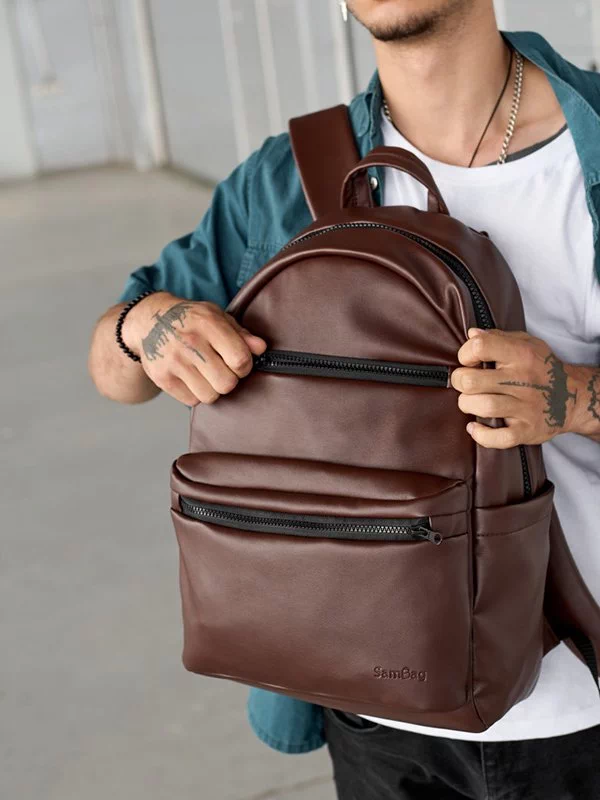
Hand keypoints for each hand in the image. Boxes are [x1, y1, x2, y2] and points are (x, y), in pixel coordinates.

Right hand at [122, 292, 266, 405]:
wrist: (149, 321)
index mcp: (207, 324)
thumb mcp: (216, 316)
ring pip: (210, 396)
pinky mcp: (162, 378)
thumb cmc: (190, 319)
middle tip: (223, 369)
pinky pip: (192, 401)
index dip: (244, 365)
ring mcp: (173, 362)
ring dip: (213, 389)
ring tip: (207, 374)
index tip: (238, 362)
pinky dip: (195, 394)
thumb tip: (261, 349)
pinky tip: (192, 378)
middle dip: (230, 380)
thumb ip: (241, 334)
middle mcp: (189, 343)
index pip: (240, 359)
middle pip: (227, 384)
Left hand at [450, 328, 580, 448]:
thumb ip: (497, 337)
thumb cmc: (541, 368)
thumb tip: (471, 333)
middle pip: (472, 381)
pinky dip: (481, 435)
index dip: (464, 353)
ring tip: (470, 402)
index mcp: (521, 354)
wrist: (573, 397)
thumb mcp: (526, 344)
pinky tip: (475, 427)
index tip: (468, 361)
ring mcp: (526, 407)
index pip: (480, 346)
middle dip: (459, 382)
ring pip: (483, 406)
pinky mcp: (528, 430)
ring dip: (467, 405)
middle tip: (464, 383)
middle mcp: (523, 380)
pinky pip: (499, 438)